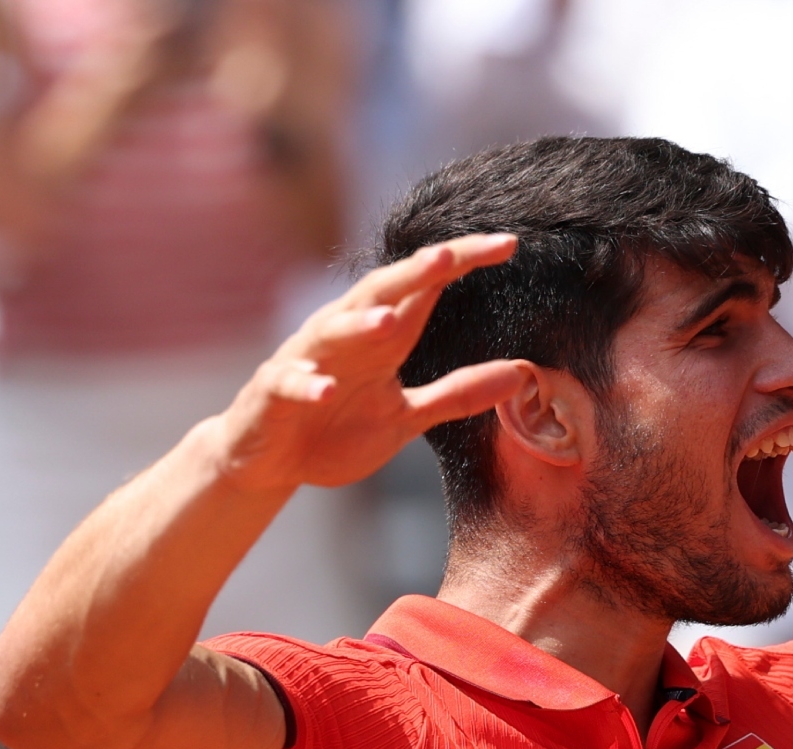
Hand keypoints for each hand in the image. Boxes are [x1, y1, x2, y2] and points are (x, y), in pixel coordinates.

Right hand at [206, 235, 524, 492]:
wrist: (270, 461)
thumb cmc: (338, 429)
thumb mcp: (407, 416)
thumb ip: (458, 394)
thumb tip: (523, 373)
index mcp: (382, 337)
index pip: (426, 289)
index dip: (462, 263)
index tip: (509, 244)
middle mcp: (345, 336)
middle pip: (381, 293)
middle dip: (413, 273)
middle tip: (450, 255)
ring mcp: (307, 361)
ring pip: (331, 331)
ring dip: (358, 325)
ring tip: (387, 322)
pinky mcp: (274, 393)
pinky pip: (289, 383)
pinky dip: (306, 385)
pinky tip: (325, 389)